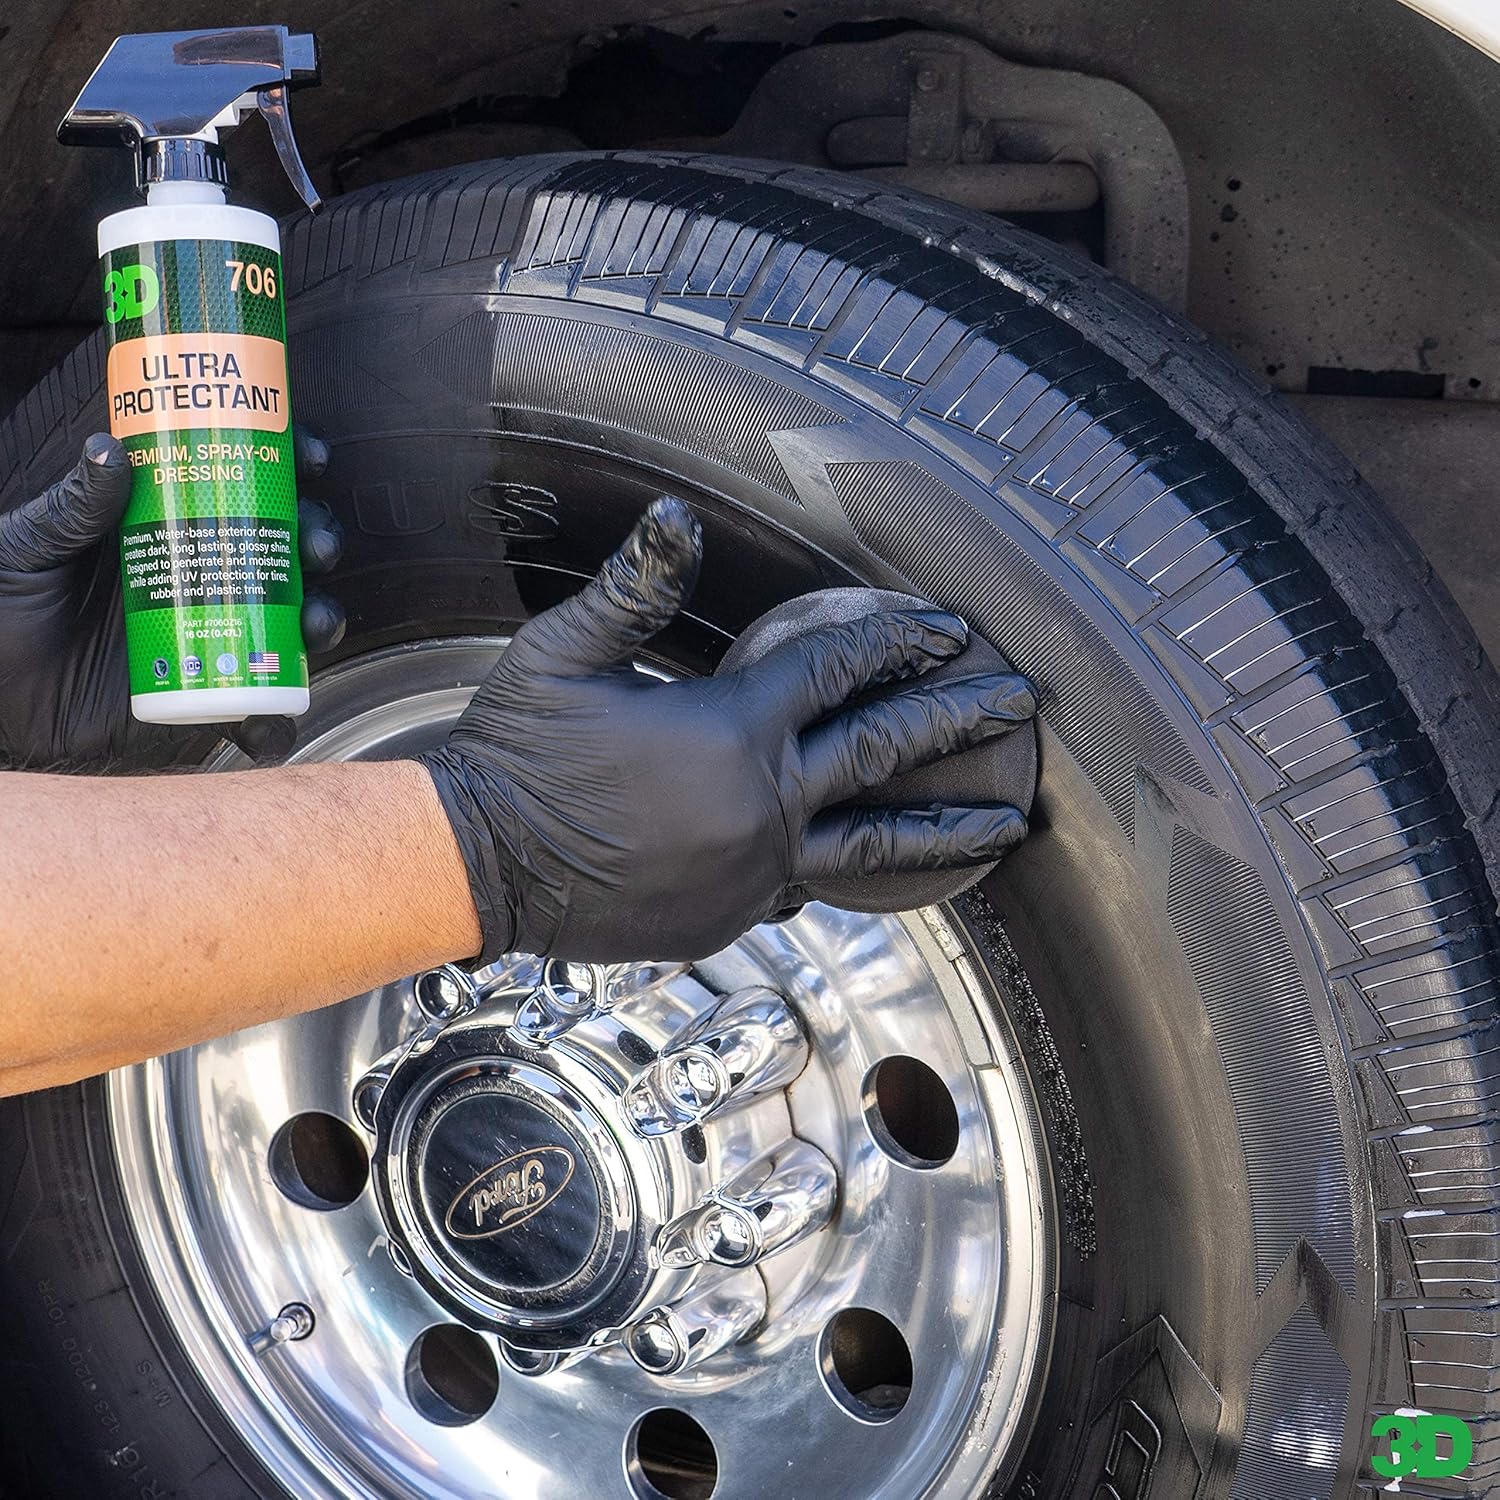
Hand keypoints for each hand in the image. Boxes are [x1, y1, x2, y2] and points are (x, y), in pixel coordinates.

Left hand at [0, 431, 345, 769]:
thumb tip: (111, 450)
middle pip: (282, 550)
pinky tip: (278, 714)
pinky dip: (276, 721)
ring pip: (288, 623)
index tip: (310, 459)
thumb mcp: (23, 547)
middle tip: (313, 547)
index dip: (287, 468)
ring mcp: (208, 636)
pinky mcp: (201, 696)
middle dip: (316, 542)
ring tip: (312, 624)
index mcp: (165, 528)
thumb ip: (68, 508)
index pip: (240, 486)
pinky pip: (254, 712)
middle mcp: (199, 578)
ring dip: (320, 619)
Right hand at [418, 497, 1035, 961]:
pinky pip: (804, 885)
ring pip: (870, 847)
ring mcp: (751, 870)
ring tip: (1004, 828)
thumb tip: (679, 517)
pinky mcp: (729, 917)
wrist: (475, 865)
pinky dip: (845, 867)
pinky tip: (879, 866)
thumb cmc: (514, 754)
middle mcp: (759, 805)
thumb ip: (635, 587)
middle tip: (1015, 704)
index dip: (897, 640)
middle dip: (957, 722)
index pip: (837, 669)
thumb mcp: (564, 655)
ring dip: (944, 830)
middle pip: (882, 753)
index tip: (949, 629)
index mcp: (730, 730)